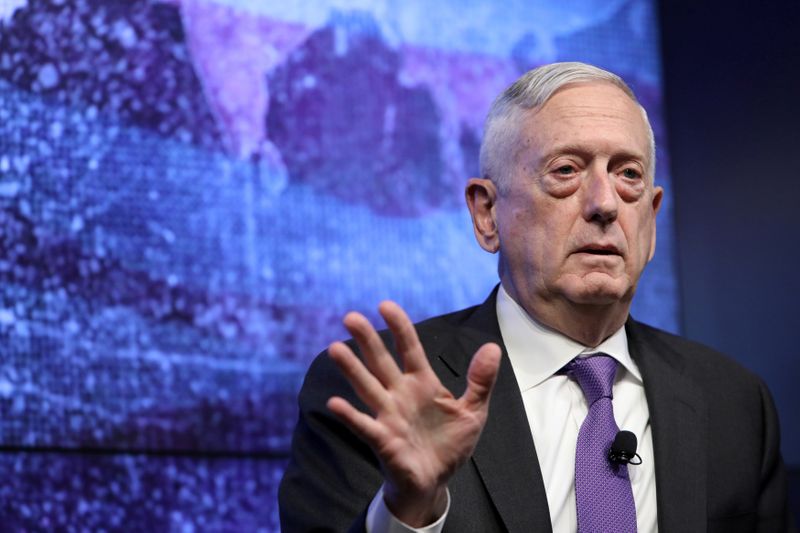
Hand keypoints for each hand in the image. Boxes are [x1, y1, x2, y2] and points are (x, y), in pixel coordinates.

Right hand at [326, 301, 501, 526]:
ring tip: (335, 348)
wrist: (435, 481)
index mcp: (422, 383)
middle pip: (381, 362)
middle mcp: (400, 394)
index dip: (399, 327)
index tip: (385, 305)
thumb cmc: (449, 444)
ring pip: (368, 387)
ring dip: (352, 369)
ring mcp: (388, 416)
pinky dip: (350, 415)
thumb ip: (481, 381)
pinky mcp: (383, 440)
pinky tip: (335, 403)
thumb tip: (492, 348)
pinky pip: (364, 425)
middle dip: (367, 340)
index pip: (409, 348)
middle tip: (350, 317)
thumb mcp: (473, 411)